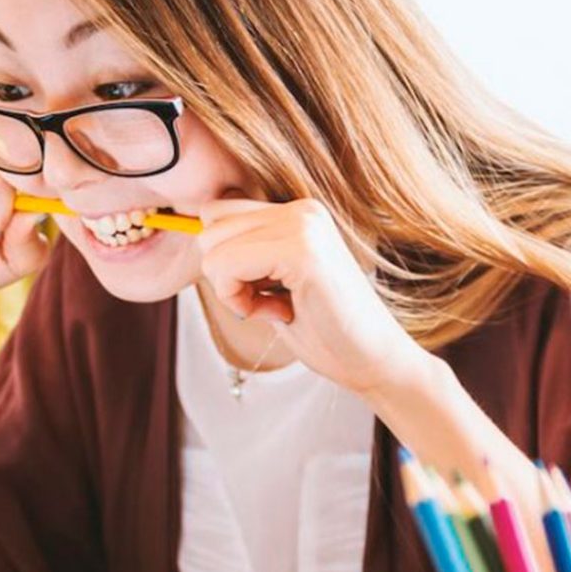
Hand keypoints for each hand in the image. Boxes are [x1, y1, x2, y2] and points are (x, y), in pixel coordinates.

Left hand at [197, 194, 430, 396]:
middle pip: (210, 225)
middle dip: (225, 274)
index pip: (219, 214)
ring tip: (277, 307)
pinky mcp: (301, 250)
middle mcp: (301, 209)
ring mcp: (303, 225)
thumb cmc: (326, 332)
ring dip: (232, 289)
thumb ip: (245, 256)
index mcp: (298, 213)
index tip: (263, 292)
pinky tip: (279, 313)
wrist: (374, 362)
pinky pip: (226, 265)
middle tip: (269, 303)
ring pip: (212, 246)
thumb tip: (197, 236)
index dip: (225, 262)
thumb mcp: (275, 284)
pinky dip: (238, 300)